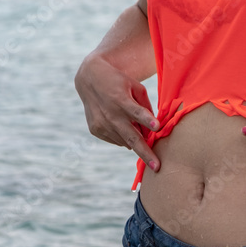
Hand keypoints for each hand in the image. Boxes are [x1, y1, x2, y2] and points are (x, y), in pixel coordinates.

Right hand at [74, 51, 160, 170]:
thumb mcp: (135, 87)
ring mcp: (101, 124)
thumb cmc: (119, 82)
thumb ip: (145, 106)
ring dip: (136, 140)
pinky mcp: (95, 130)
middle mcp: (110, 114)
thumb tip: (153, 129)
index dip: (147, 120)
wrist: (89, 79)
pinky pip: (116, 140)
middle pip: (131, 137)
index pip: (136, 112)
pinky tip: (122, 124)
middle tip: (157, 167)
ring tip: (138, 129)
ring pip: (125, 141)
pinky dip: (124, 137)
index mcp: (121, 99)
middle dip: (145, 153)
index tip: (156, 127)